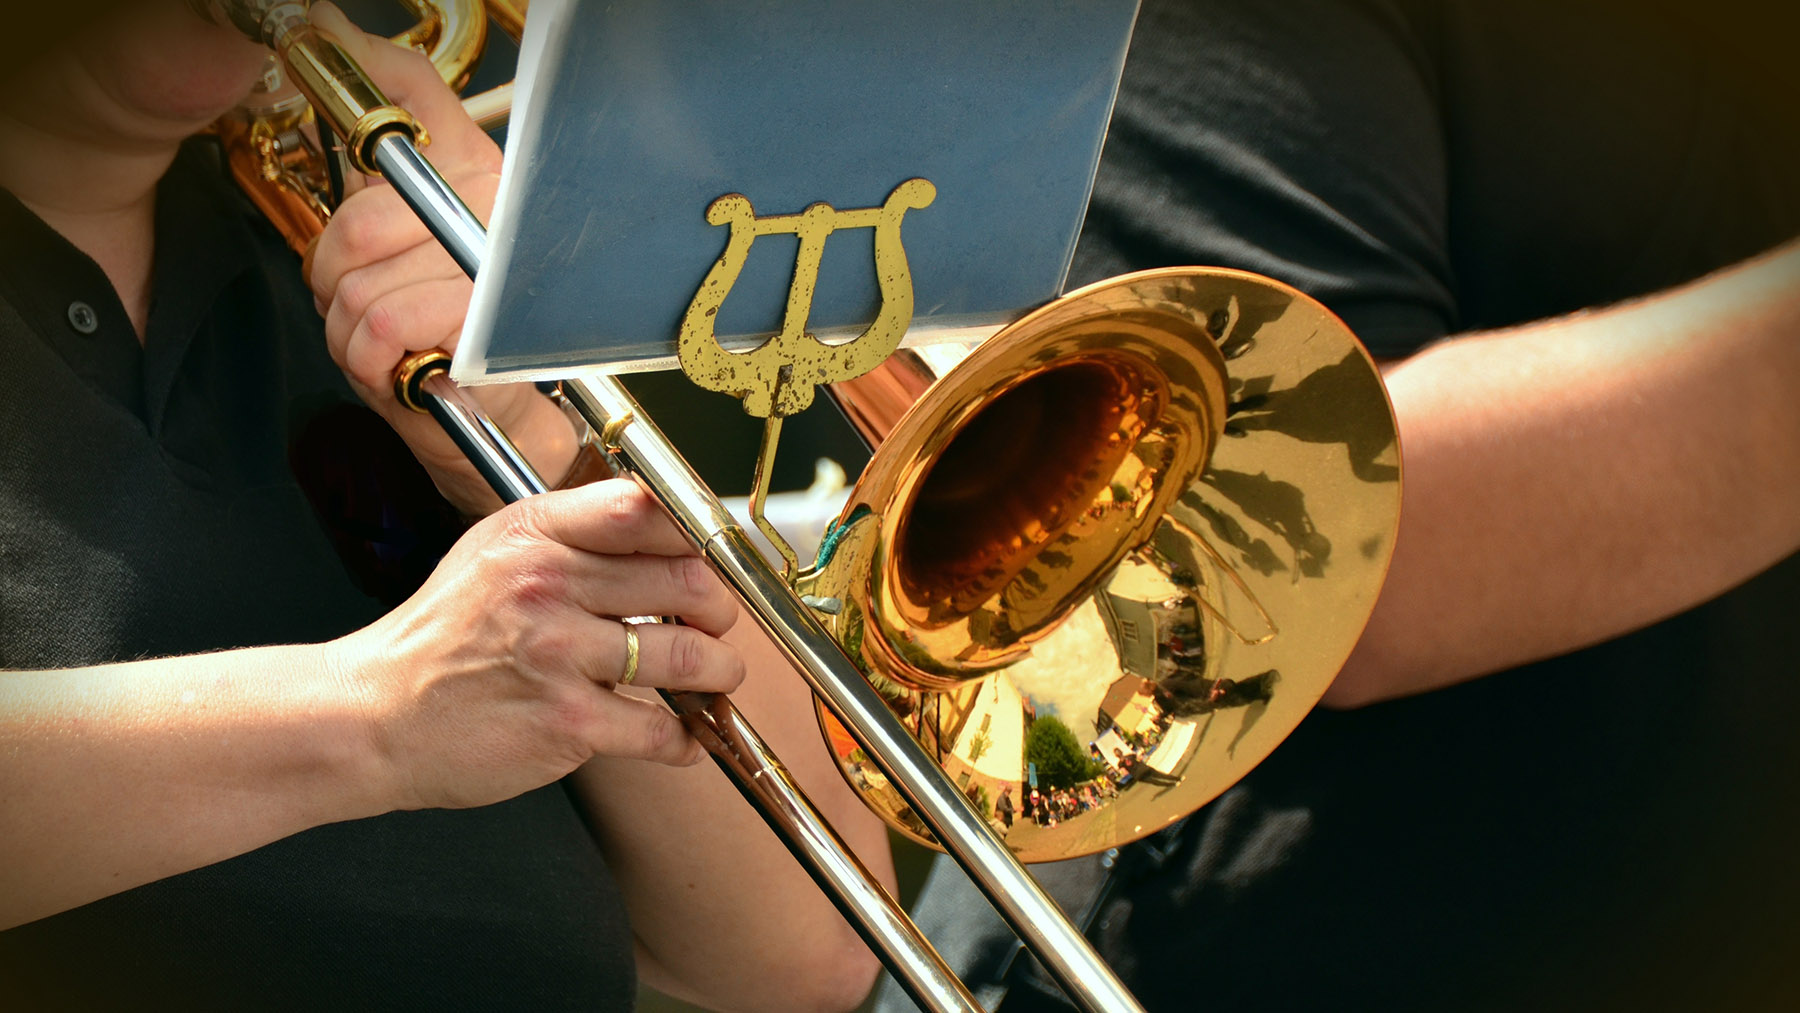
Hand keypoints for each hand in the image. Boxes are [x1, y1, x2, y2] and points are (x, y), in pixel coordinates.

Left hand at [304, 3, 578, 511]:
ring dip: (353, 333)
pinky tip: (405, 369)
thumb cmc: (450, 328)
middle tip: (368, 302)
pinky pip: (381, 328)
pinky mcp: (484, 334)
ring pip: (361, 288)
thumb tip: (335, 29)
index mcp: (482, 175)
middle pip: (362, 222)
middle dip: (337, 279)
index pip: (416, 98)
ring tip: (393, 344)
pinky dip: (371, 363)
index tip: (323, 59)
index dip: (364, 94)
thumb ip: (390, 128)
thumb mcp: (408, 223)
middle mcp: (500, 216)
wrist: (500, 420)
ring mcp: (496, 276)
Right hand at [332, 480, 744, 810]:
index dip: (697, 532)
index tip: (712, 556)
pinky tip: (682, 735)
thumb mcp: (494, 552)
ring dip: (719, 671)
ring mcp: (558, 655)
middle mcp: (548, 586)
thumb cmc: (440, 636)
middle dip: (719, 608)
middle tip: (717, 622)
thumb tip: (658, 523)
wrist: (373, 715)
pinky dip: (685, 737)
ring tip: (715, 675)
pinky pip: (660, 727)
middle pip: (687, 580)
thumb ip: (571, 531)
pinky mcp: (566, 722)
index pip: (645, 508)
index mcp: (535, 535)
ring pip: (689, 655)